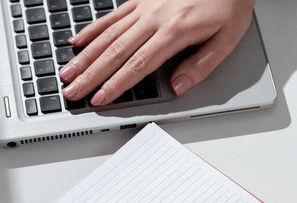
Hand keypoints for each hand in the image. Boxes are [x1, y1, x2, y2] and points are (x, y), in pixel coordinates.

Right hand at [59, 0, 255, 105]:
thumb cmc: (229, 4)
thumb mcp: (226, 39)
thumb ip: (201, 65)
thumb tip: (178, 86)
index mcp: (175, 32)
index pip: (138, 65)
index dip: (116, 84)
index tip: (100, 99)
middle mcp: (155, 18)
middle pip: (115, 52)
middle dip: (91, 75)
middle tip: (72, 92)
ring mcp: (145, 6)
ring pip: (108, 35)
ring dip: (85, 56)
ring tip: (68, 73)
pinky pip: (112, 15)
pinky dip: (93, 29)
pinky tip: (77, 41)